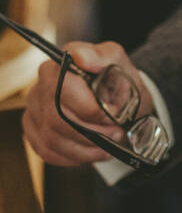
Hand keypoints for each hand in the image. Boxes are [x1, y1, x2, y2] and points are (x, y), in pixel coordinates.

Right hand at [22, 41, 152, 166]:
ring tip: (108, 143)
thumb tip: (79, 57)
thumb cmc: (116, 79)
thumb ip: (101, 55)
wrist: (117, 98)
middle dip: (91, 132)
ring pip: (52, 140)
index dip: (90, 109)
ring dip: (86, 148)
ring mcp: (33, 110)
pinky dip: (74, 157)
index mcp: (59, 64)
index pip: (63, 90)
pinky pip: (48, 152)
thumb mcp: (117, 62)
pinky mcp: (33, 131)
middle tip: (115, 133)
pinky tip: (92, 150)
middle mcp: (40, 85)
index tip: (113, 115)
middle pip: (57, 119)